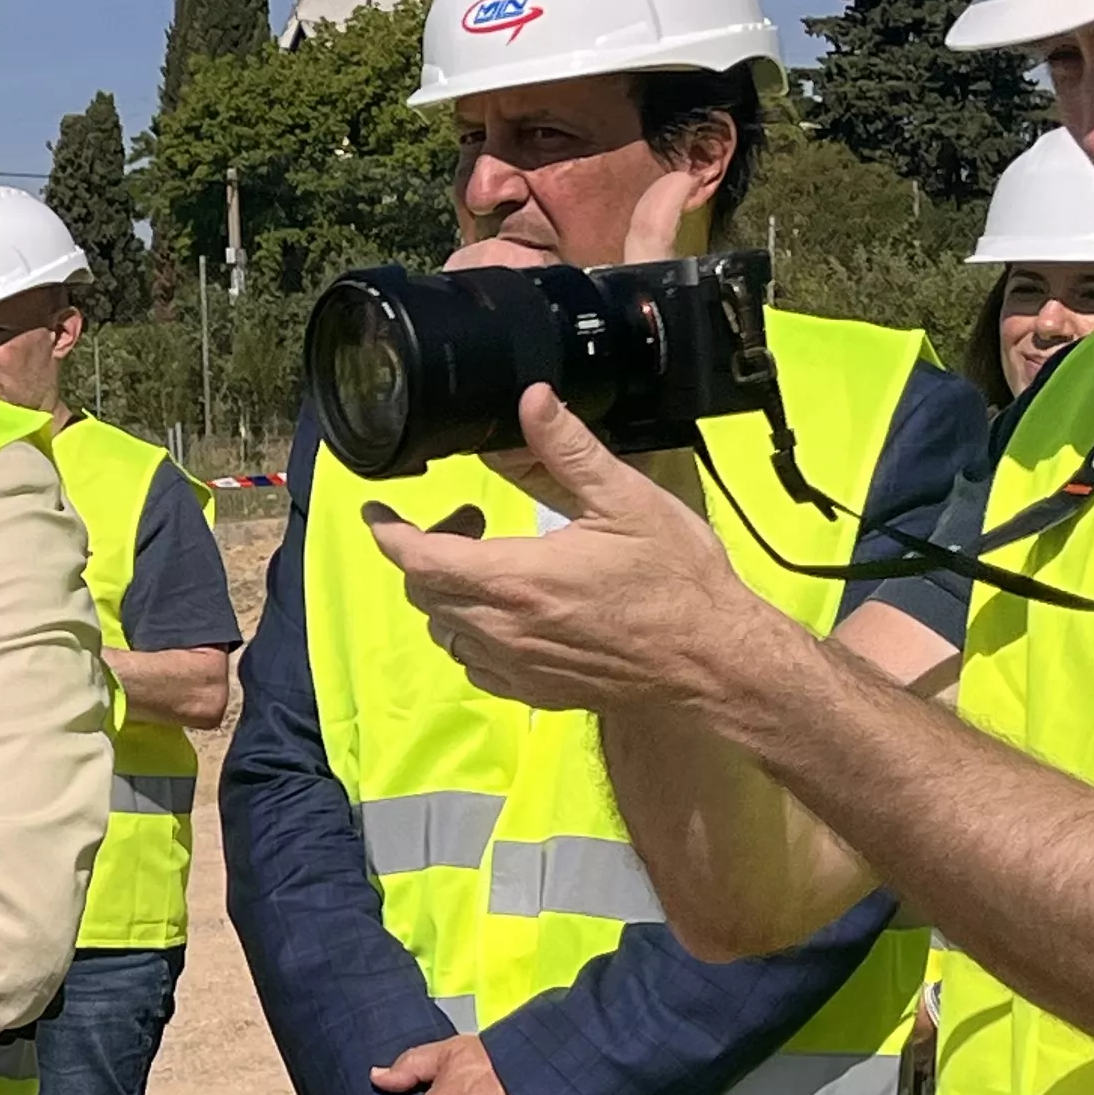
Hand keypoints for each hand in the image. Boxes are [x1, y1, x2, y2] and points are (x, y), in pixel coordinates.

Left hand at [373, 389, 762, 713]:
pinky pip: (475, 663)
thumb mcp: (625, 501)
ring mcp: (516, 667)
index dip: (387, 530)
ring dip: (450, 593)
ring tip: (494, 562)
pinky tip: (513, 610)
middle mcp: (504, 630)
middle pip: (423, 591)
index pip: (417, 557)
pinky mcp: (534, 692)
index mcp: (516, 580)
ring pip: (444, 628)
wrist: (716, 662)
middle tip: (470, 521)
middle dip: (427, 551)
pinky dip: (474, 633)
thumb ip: (567, 451)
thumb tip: (531, 401)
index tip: (378, 509)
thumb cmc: (678, 582)